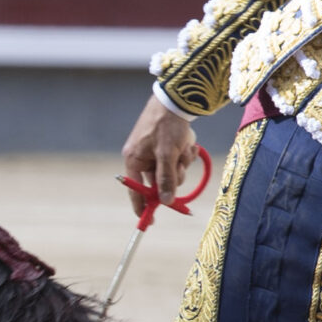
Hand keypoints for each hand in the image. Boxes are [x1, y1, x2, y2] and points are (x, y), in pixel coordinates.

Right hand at [121, 95, 198, 213]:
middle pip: (158, 181)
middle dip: (173, 175)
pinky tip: (188, 143)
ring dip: (182, 163)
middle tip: (180, 166)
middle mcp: (141, 156)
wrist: (176, 99)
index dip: (142, 206)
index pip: (135, 190)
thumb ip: (166, 179)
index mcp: (134, 159)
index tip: (149, 221)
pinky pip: (176, 159)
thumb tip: (166, 201)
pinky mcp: (165, 145)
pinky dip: (184, 154)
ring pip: (171, 170)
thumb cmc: (167, 125)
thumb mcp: (168, 154)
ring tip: (185, 148)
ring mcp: (154, 151)